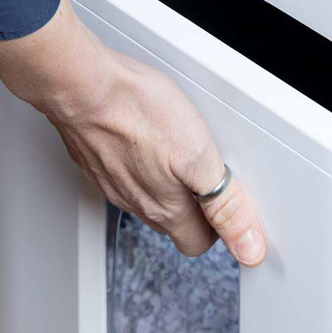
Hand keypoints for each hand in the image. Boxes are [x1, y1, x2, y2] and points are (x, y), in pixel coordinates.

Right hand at [0, 0, 265, 265]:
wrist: (83, 86)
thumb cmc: (138, 112)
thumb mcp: (200, 158)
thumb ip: (226, 205)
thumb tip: (248, 245)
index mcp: (166, 208)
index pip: (198, 242)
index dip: (217, 226)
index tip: (228, 205)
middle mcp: (136, 202)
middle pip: (173, 221)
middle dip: (194, 205)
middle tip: (208, 174)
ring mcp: (112, 182)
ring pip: (147, 196)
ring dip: (167, 182)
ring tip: (180, 151)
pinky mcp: (96, 160)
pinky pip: (123, 173)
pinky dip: (139, 162)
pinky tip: (147, 136)